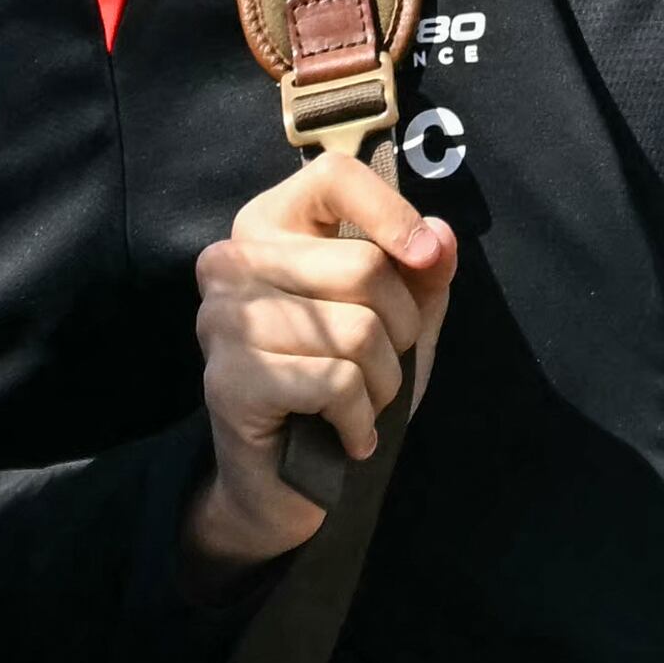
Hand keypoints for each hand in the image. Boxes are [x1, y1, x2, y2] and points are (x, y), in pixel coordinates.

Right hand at [183, 150, 459, 577]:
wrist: (284, 483)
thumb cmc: (339, 388)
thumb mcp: (396, 320)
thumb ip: (422, 271)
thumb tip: (440, 237)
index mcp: (265, 228)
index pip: (333, 178)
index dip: (394, 215)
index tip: (426, 259)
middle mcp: (230, 262)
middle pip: (364, 266)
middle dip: (401, 330)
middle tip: (381, 369)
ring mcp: (223, 320)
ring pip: (358, 331)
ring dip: (383, 384)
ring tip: (360, 406)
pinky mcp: (230, 379)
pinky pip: (337, 383)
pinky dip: (361, 421)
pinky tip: (348, 437)